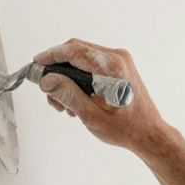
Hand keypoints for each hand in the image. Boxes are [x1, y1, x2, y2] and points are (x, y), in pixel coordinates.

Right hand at [34, 39, 169, 151]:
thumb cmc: (125, 128)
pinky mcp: (119, 67)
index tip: (36, 64)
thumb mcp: (91, 115)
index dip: (51, 56)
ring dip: (67, 77)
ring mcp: (119, 61)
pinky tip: (75, 99)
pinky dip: (78, 78)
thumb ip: (68, 94)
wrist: (148, 133)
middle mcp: (116, 57)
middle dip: (57, 70)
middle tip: (48, 92)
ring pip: (82, 59)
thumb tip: (47, 80)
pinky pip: (91, 65)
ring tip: (63, 104)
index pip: (73, 51)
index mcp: (111, 66)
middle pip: (76, 51)